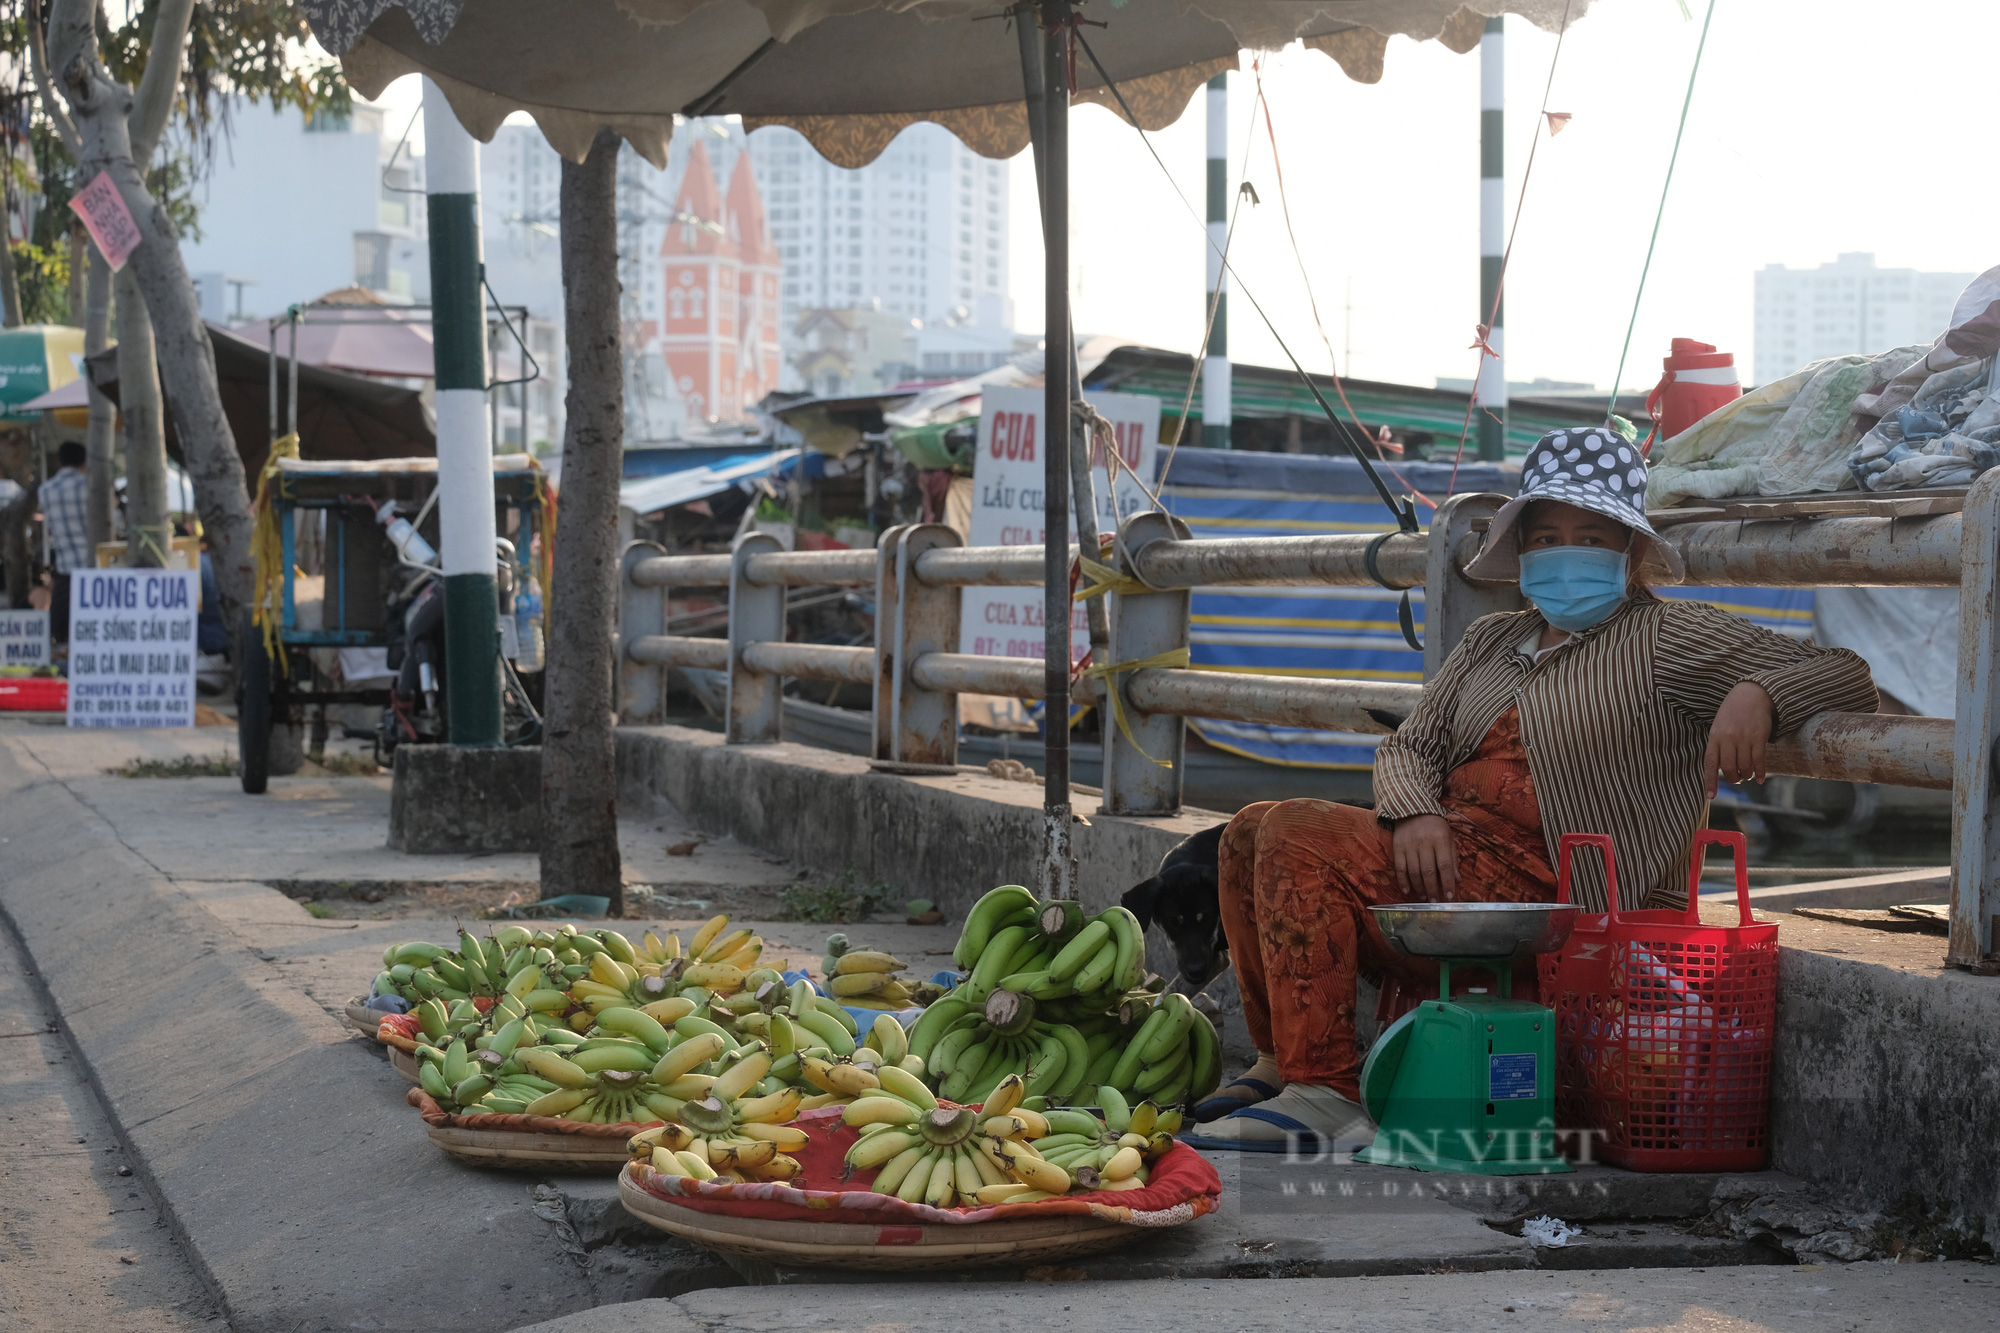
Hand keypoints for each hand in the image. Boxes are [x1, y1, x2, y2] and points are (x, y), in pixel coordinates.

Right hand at [1393, 814, 1457, 897]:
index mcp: (1440, 839)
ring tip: (1424, 897)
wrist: (1412, 810)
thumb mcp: (1448, 838)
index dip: (1448, 882)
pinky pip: (1399, 867)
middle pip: (1428, 871)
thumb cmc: (1435, 826)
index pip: (1445, 865)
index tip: (1450, 896)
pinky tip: (1407, 890)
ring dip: (1419, 887)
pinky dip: (1403, 881)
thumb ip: (1453, 858)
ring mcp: (1409, 845)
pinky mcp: (1397, 847)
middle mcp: (1424, 843)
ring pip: (1414, 871)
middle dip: (1432, 888)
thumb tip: (1457, 880)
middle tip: (1435, 901)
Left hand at [1703, 681, 1774, 797]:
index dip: (1710, 781)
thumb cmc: (1732, 713)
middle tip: (1738, 778)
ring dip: (1747, 775)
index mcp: (1714, 737)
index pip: (1710, 763)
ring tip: (1748, 775)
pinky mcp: (1759, 737)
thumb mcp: (1719, 726)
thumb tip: (1720, 768)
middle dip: (1733, 778)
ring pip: (1745, 766)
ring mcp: (1744, 738)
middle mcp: (1728, 738)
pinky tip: (1760, 779)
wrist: (1751, 694)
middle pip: (1729, 768)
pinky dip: (1760, 772)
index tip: (1710, 796)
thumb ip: (1718, 745)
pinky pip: (1759, 760)